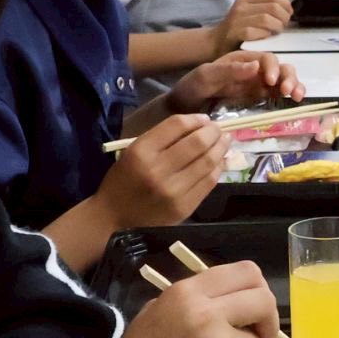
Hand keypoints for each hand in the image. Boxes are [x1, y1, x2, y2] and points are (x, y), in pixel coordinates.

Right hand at [97, 113, 227, 229]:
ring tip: (224, 141)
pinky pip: (209, 182)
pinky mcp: (184, 207)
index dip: (195, 119)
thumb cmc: (123, 181)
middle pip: (197, 142)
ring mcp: (173, 191)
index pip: (176, 125)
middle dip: (213, 132)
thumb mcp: (133, 152)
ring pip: (207, 162)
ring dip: (220, 148)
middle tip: (219, 129)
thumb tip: (199, 124)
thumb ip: (162, 138)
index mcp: (141, 151)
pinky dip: (218, 168)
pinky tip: (220, 161)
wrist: (114, 218)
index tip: (205, 119)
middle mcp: (158, 169)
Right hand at [108, 260, 278, 337]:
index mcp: (187, 294)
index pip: (245, 272)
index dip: (258, 287)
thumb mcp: (155, 314)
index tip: (254, 306)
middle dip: (268, 318)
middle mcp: (207, 314)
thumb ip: (193, 301)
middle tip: (260, 334)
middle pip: (263, 300)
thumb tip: (228, 300)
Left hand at [170, 50, 303, 114]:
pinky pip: (280, 94)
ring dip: (295, 85)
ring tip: (297, 97)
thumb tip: (255, 67)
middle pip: (280, 67)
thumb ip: (229, 70)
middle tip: (289, 91)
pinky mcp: (261, 98)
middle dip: (288, 76)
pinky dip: (291, 95)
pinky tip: (295, 102)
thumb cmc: (193, 86)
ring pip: (284, 79)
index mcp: (243, 59)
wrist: (185, 105)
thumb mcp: (206, 75)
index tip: (269, 81)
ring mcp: (259, 84)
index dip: (272, 67)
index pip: (266, 58)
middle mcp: (255, 69)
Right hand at [216, 0, 293, 51]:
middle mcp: (241, 6)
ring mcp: (237, 19)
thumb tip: (287, 1)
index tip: (288, 14)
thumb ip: (266, 6)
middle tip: (284, 26)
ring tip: (276, 32)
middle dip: (284, 17)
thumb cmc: (237, 29)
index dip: (285, 4)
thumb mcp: (250, 12)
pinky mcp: (235, 32)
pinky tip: (266, 38)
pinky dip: (265, 35)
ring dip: (277, 27)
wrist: (215, 42)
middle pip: (273, 7)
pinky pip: (255, 32)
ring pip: (266, 19)